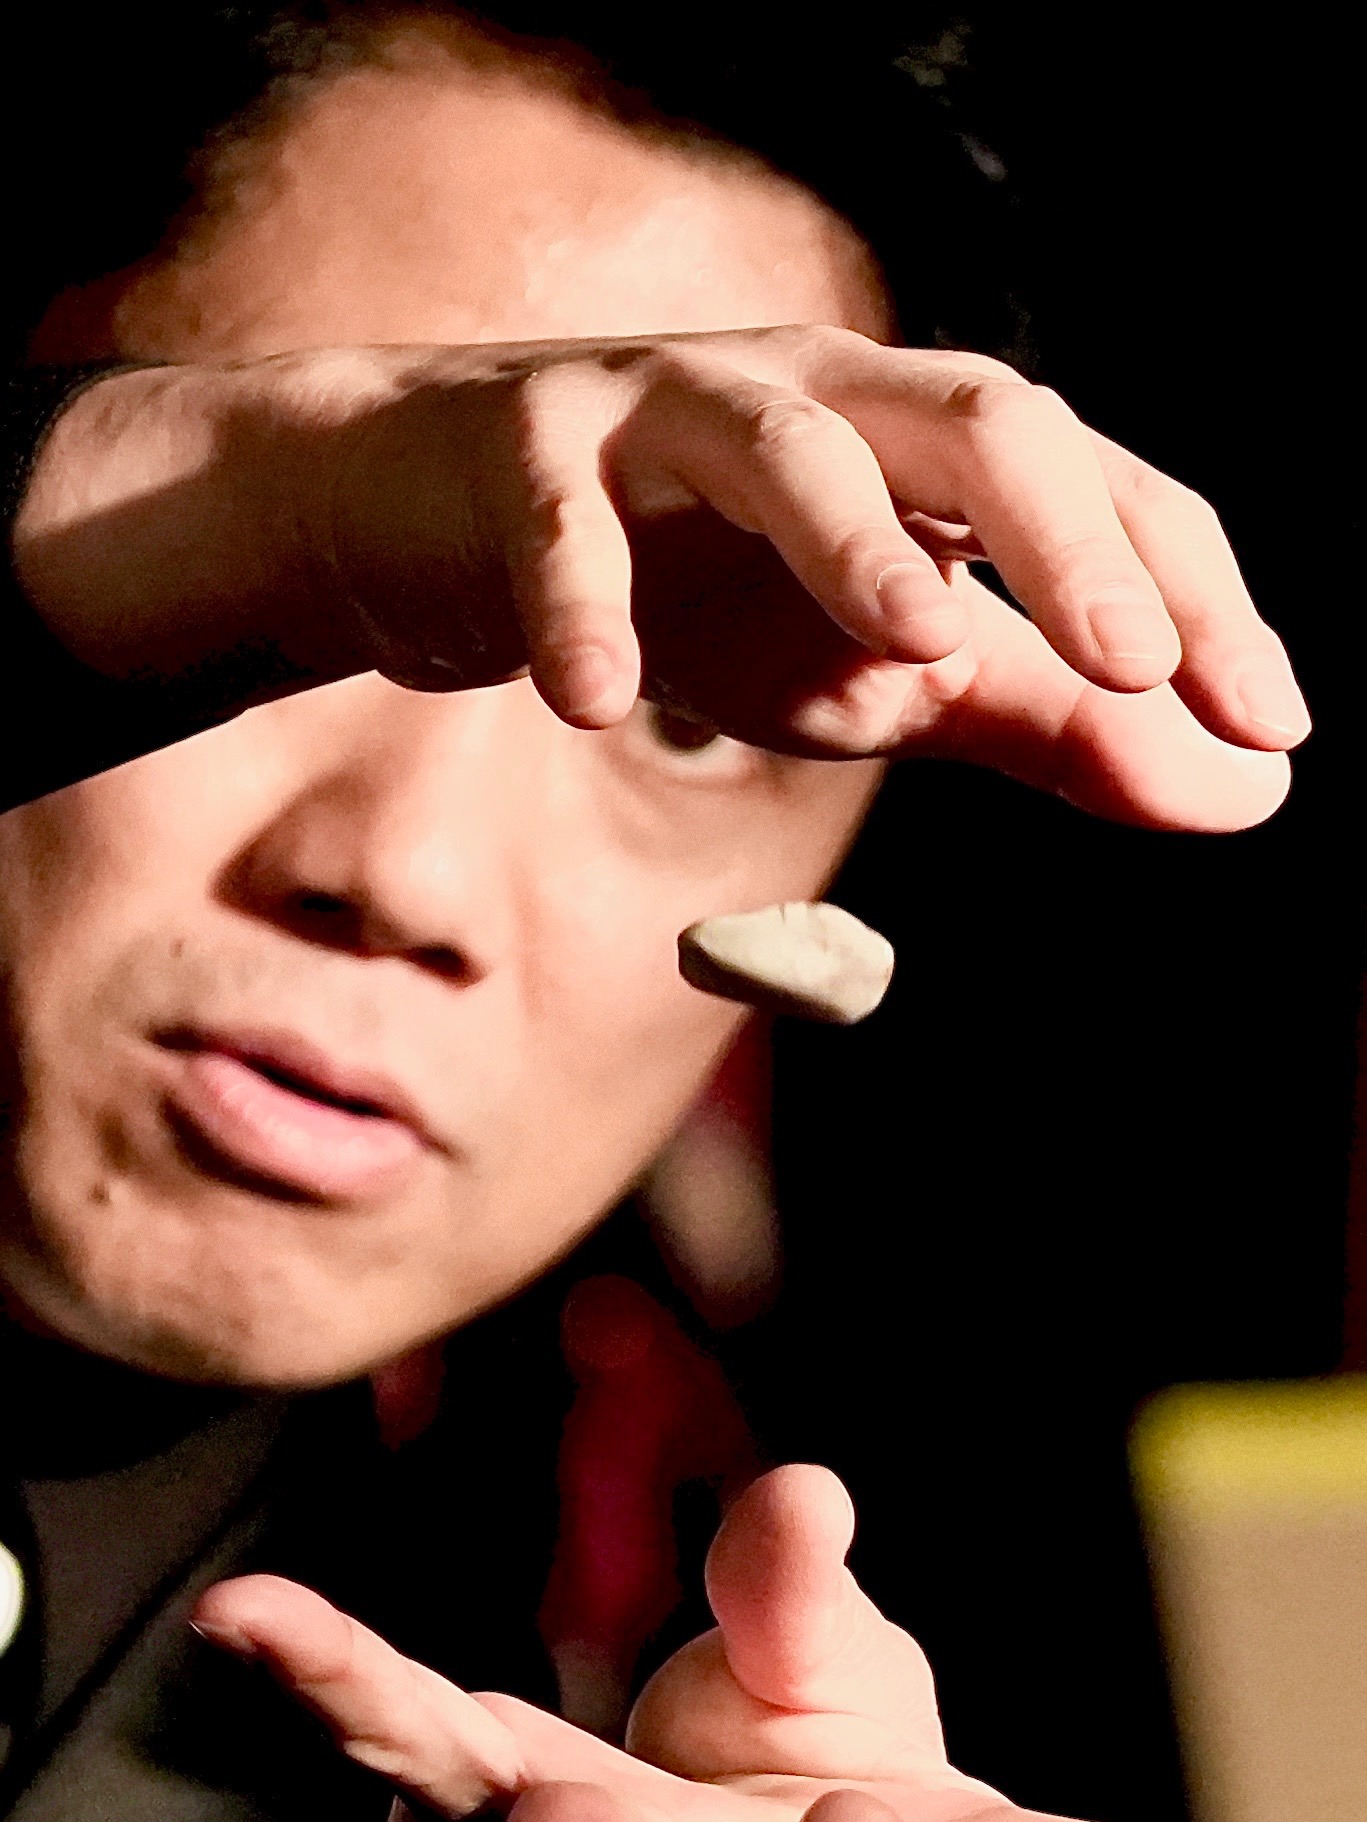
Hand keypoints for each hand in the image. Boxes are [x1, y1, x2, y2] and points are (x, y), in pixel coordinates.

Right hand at [16, 329, 1306, 826]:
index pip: (1097, 490)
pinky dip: (580, 604)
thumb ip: (1050, 723)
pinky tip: (602, 703)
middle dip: (1068, 538)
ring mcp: (661, 409)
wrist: (443, 521)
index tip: (1271, 722)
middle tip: (1138, 667)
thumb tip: (1249, 796)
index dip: (1195, 594)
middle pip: (973, 419)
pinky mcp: (517, 454)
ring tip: (924, 645)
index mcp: (921, 446)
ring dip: (852, 536)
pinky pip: (556, 523)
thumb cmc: (690, 587)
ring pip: (777, 436)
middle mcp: (819, 397)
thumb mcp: (884, 670)